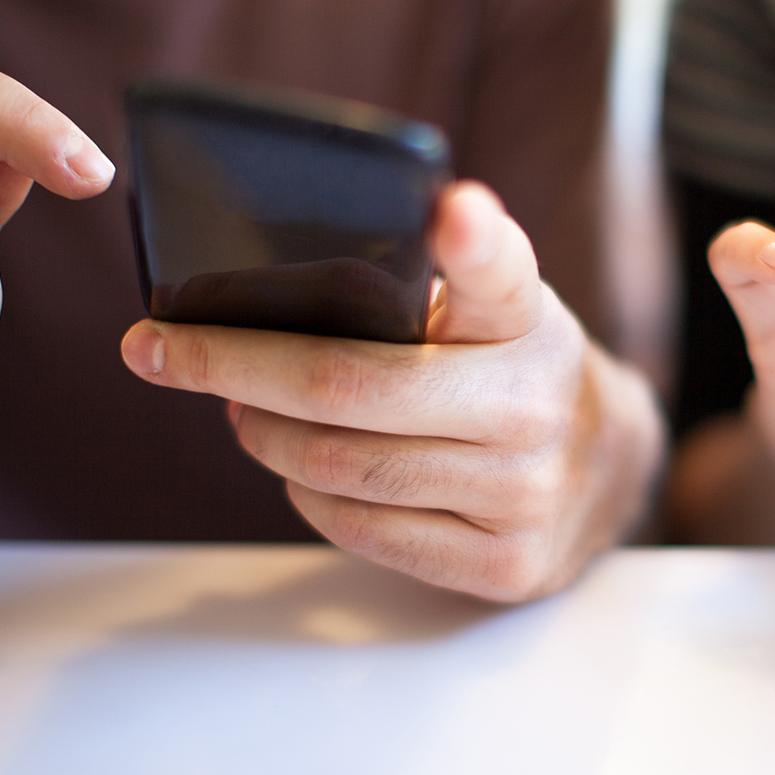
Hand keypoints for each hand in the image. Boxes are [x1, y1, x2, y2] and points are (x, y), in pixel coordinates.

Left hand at [120, 182, 664, 600]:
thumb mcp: (495, 309)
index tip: (455, 210)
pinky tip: (301, 467)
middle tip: (168, 350)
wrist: (605, 475)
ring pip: (338, 467)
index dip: (475, 240)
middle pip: (349, 388)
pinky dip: (305, 494)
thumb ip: (427, 280)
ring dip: (261, 435)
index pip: (503, 273)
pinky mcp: (503, 564)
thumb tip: (276, 264)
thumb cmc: (512, 373)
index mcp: (527, 322)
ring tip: (241, 409)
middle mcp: (535, 405)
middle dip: (230, 364)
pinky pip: (360, 530)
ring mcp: (524, 493)